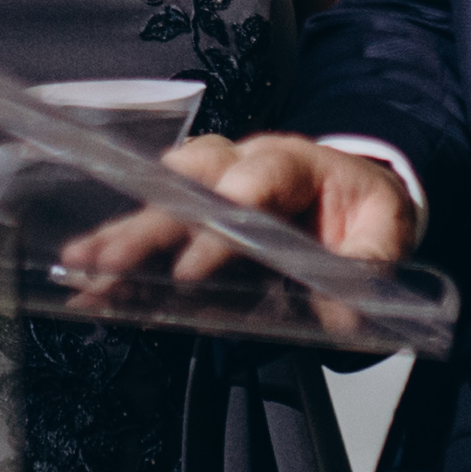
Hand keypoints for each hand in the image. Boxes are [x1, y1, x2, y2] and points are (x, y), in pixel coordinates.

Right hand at [55, 132, 417, 288]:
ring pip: (162, 196)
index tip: (192, 271)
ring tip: (83, 268)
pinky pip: (155, 222)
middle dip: (149, 226)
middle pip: (191, 185)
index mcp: (296, 160)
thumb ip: (368, 266)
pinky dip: (121, 252)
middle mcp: (244, 161)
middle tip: (111, 263)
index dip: (221, 224)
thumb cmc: (362, 208)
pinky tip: (88, 282)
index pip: (255, 181)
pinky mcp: (196, 209)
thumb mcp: (387, 231)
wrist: (352, 193)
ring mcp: (214, 181)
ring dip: (121, 233)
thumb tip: (342, 311)